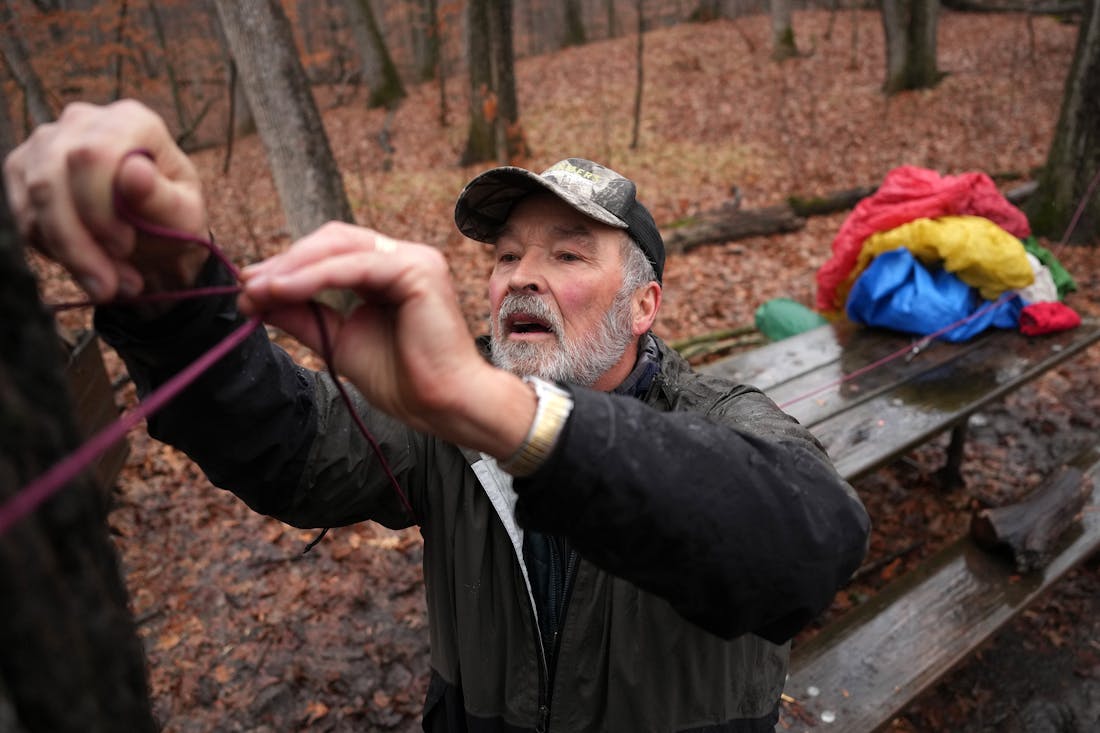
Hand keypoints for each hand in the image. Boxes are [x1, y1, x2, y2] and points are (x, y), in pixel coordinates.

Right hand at [3, 99, 209, 302]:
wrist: (153, 239)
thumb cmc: (174, 222)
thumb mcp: (184, 217)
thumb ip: (161, 197)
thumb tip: (134, 172)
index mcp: (131, 121)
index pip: (92, 155)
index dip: (98, 207)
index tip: (123, 247)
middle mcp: (82, 121)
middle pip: (53, 180)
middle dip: (78, 243)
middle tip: (110, 285)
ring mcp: (46, 143)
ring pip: (34, 201)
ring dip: (68, 254)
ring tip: (107, 284)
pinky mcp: (22, 170)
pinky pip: (22, 216)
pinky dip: (53, 250)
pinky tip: (87, 265)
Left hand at [239, 222, 534, 457]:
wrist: (444, 406)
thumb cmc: (404, 381)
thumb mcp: (338, 341)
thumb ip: (303, 316)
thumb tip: (255, 297)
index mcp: (391, 271)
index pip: (332, 252)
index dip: (289, 264)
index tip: (249, 288)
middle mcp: (405, 257)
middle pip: (333, 239)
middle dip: (286, 260)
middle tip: (246, 284)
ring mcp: (415, 259)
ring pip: (340, 247)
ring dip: (292, 266)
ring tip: (257, 289)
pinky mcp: (418, 271)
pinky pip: (354, 267)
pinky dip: (314, 276)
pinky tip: (282, 290)